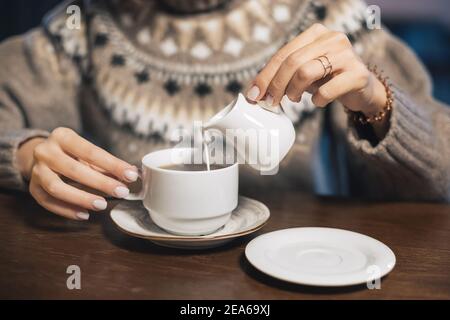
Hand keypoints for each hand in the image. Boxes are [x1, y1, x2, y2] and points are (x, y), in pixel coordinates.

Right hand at [19, 127, 137, 220]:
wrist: (43, 156)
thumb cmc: (73, 155)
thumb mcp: (88, 154)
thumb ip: (109, 164)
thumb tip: (133, 174)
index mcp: (63, 136)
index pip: (91, 151)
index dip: (113, 165)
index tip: (131, 175)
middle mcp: (45, 151)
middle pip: (74, 169)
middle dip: (100, 183)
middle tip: (121, 192)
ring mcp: (36, 170)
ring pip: (56, 187)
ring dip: (81, 198)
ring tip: (102, 205)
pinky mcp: (32, 187)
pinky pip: (48, 202)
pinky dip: (66, 210)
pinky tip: (84, 214)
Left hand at [246, 23, 386, 118]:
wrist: (362, 89)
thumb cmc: (327, 79)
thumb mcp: (304, 73)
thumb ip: (283, 75)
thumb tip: (255, 92)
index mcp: (315, 34)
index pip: (282, 54)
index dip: (265, 75)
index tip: (253, 95)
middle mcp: (332, 38)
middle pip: (292, 62)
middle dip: (276, 85)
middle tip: (270, 102)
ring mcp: (347, 54)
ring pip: (306, 72)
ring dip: (294, 91)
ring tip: (293, 99)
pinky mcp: (357, 74)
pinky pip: (327, 90)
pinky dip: (318, 100)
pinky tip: (318, 101)